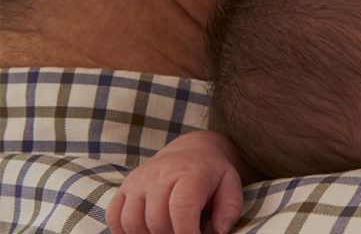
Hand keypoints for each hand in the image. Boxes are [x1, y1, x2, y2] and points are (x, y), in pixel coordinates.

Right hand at [107, 130, 243, 233]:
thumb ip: (229, 209)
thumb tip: (219, 231)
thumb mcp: (231, 185)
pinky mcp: (125, 187)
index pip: (182, 207)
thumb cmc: (213, 173)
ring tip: (167, 231)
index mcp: (190, 173)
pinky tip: (145, 231)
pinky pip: (114, 217)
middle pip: (156, 219)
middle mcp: (160, 174)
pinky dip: (125, 231)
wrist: (192, 149)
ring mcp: (139, 180)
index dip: (186, 232)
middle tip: (184, 232)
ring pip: (132, 222)